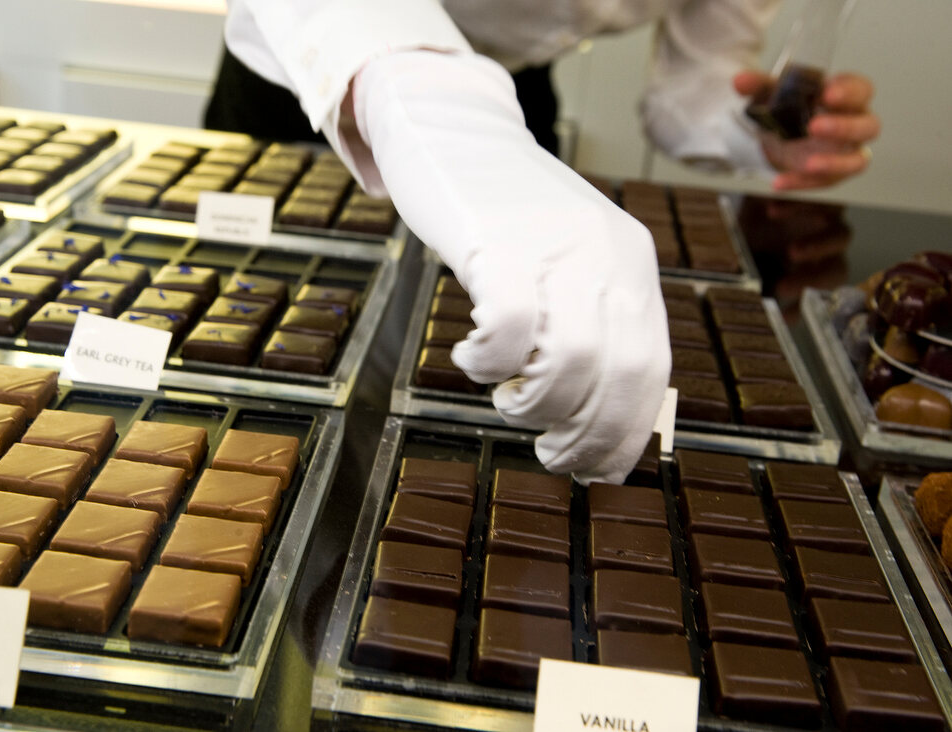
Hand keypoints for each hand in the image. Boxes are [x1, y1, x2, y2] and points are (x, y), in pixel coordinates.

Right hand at [352, 50, 669, 482]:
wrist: (455, 131)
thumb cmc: (506, 212)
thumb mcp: (570, 260)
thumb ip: (589, 319)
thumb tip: (590, 412)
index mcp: (632, 267)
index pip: (651, 370)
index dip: (626, 433)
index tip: (598, 468)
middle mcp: (606, 257)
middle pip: (619, 374)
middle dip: (587, 436)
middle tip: (551, 454)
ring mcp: (556, 248)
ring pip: (571, 360)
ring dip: (536, 405)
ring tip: (507, 401)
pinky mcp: (500, 243)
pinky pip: (509, 326)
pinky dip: (488, 362)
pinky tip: (471, 357)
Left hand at [734, 70, 879, 190]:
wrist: (780, 134)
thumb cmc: (790, 106)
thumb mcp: (774, 92)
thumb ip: (759, 84)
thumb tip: (740, 80)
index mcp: (847, 97)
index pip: (861, 90)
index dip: (849, 92)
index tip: (827, 94)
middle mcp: (855, 123)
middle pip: (867, 126)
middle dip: (843, 127)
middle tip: (815, 127)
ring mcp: (846, 152)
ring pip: (856, 161)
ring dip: (833, 163)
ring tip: (809, 164)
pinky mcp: (832, 174)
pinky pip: (824, 182)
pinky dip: (801, 183)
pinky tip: (780, 182)